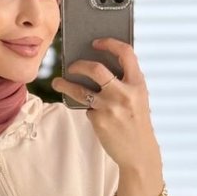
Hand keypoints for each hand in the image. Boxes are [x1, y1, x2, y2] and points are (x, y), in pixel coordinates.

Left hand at [51, 38, 160, 169]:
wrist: (139, 152)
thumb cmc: (137, 121)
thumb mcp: (138, 98)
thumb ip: (125, 81)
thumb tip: (97, 65)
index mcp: (138, 84)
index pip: (125, 53)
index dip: (109, 43)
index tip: (96, 43)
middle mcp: (124, 93)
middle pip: (95, 69)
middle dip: (79, 65)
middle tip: (71, 67)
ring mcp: (110, 107)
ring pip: (79, 90)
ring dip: (64, 84)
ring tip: (57, 82)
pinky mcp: (99, 121)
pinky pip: (86, 108)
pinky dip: (86, 108)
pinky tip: (89, 112)